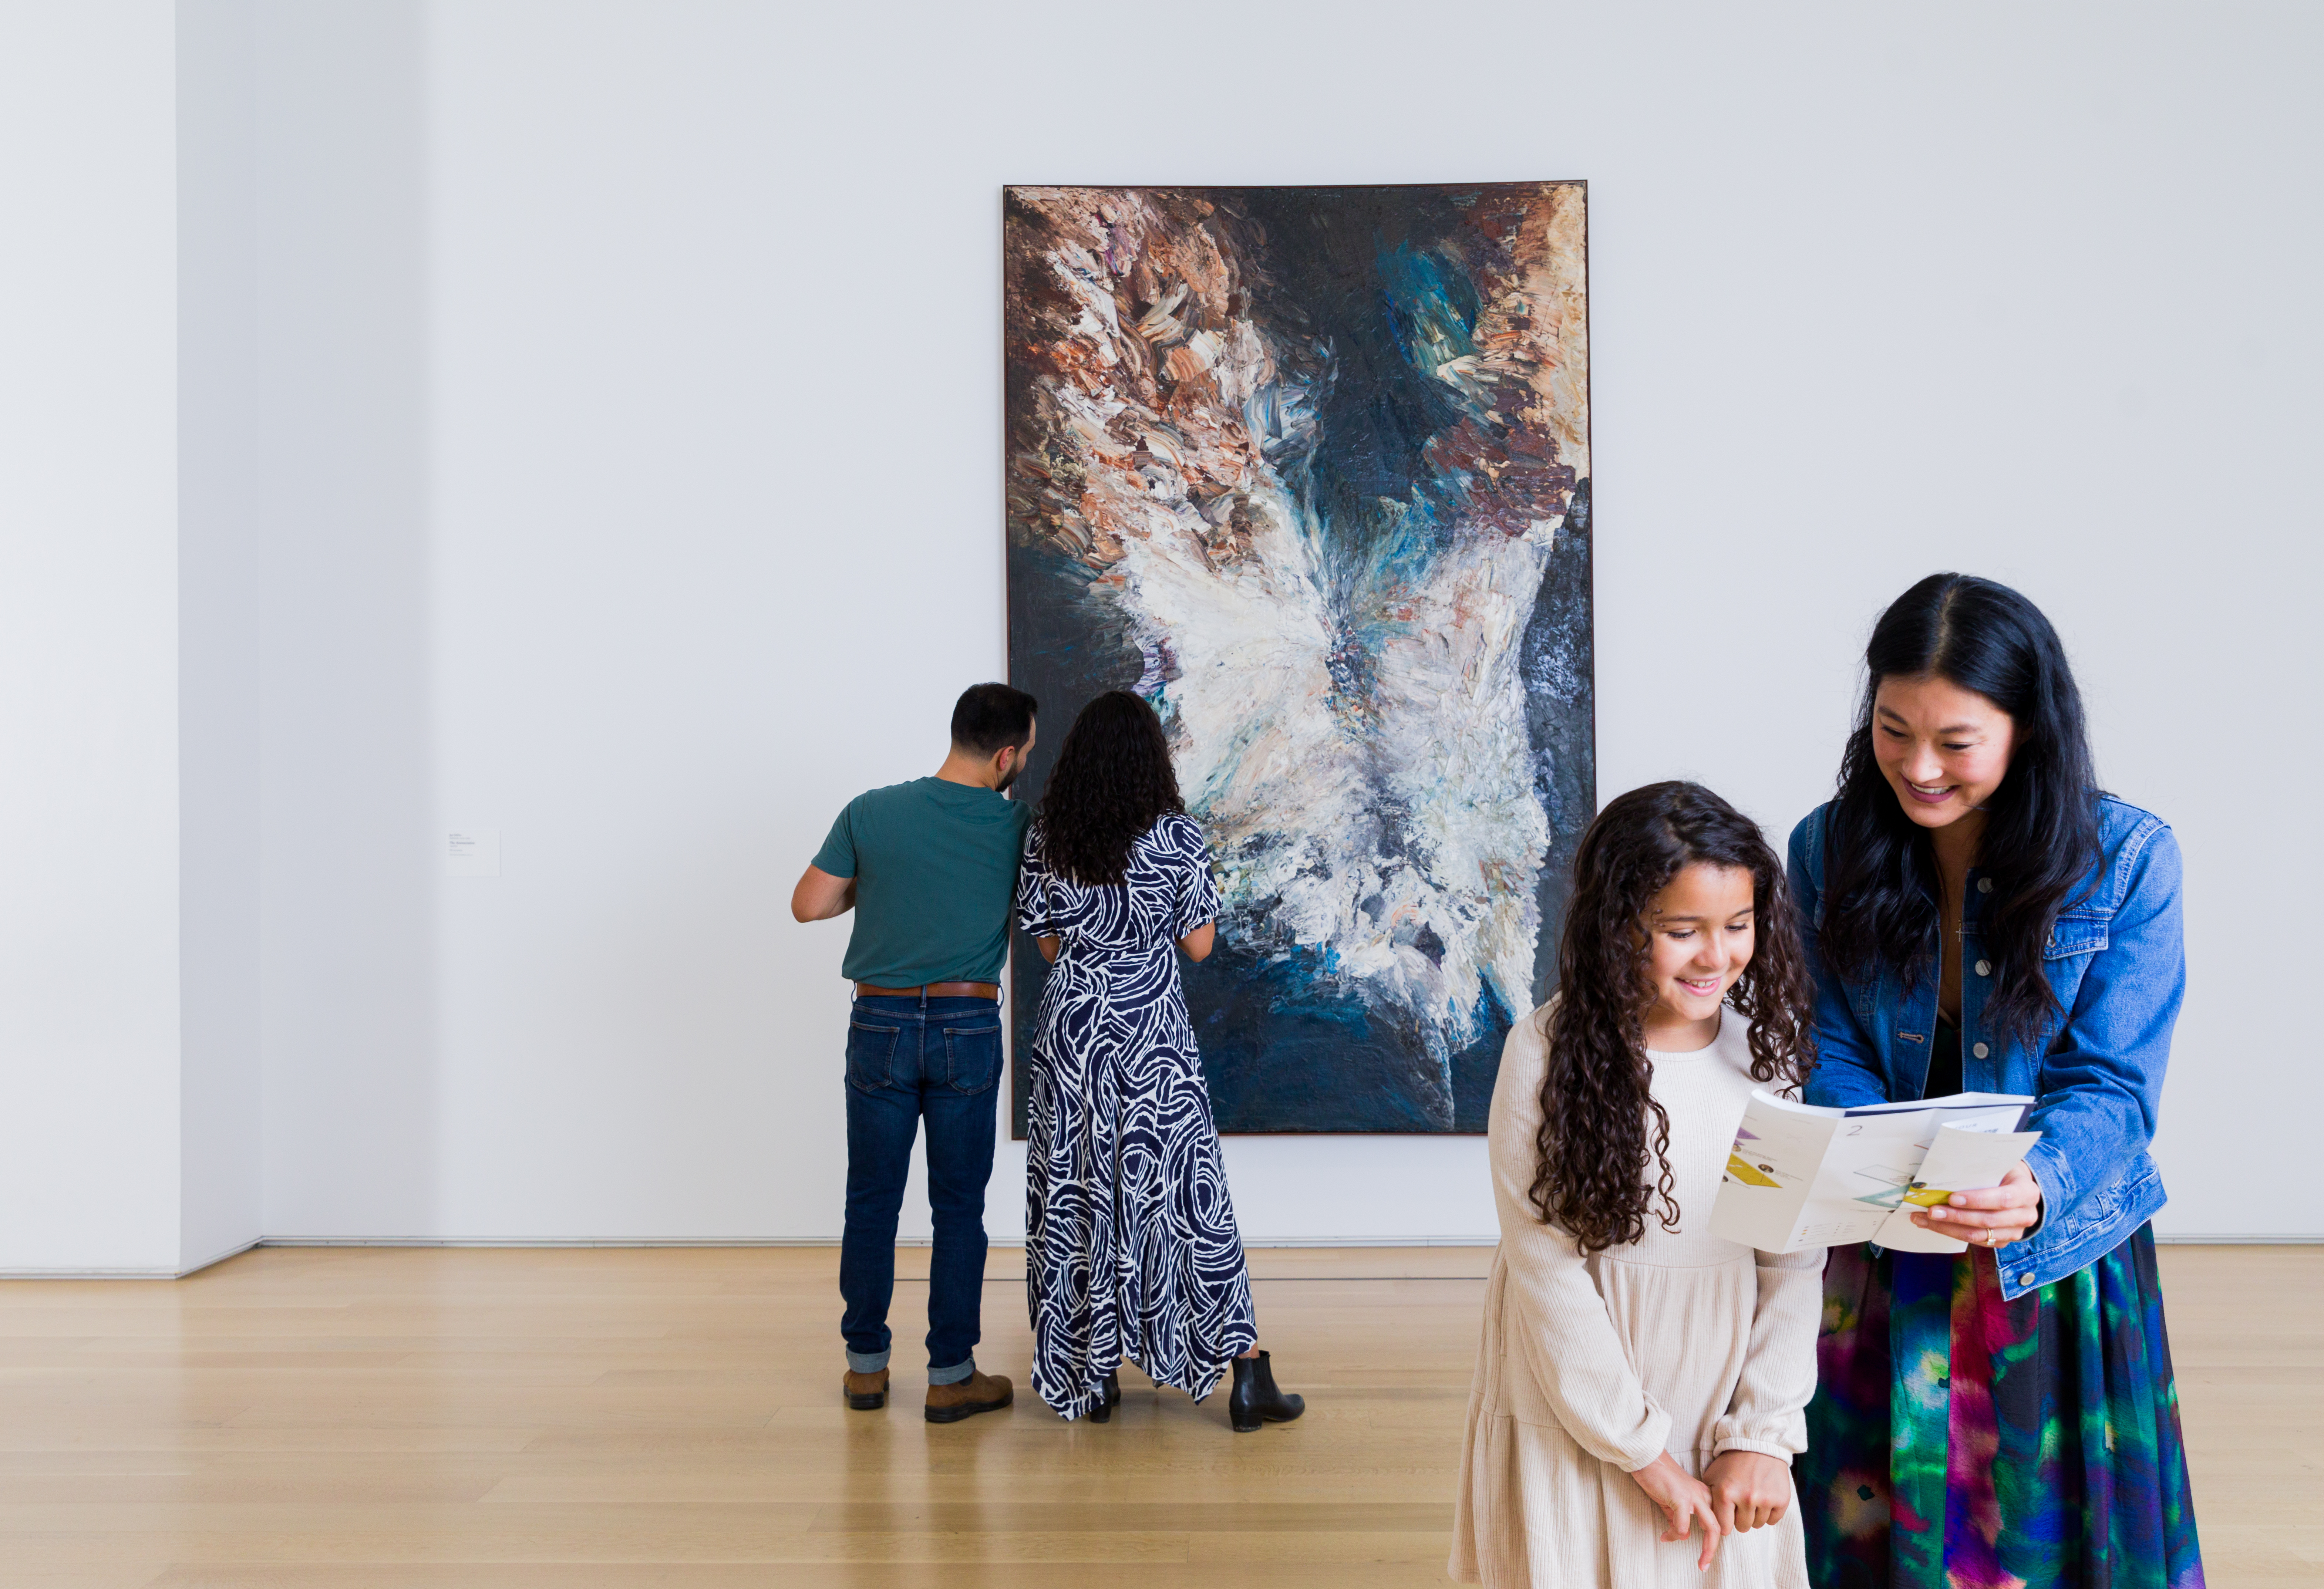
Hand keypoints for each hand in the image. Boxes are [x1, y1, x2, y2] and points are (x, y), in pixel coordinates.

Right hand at [1628, 1451, 1723, 1569]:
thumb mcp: (1671, 1500)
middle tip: (1704, 1565)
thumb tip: (1681, 1535)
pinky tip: (1665, 1536)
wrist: (1646, 1458)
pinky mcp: (1681, 1498)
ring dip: (1707, 1549)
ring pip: (1712, 1528)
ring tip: (1700, 1562)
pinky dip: (1675, 1535)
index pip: (1716, 1520)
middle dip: (1713, 1549)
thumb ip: (1678, 1518)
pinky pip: (1683, 1525)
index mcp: (1703, 1494)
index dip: (1712, 1539)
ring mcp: (1694, 1496)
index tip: (1703, 1553)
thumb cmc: (1658, 1476)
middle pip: (1719, 1527)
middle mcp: (1703, 1495)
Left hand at [1703, 1450, 1792, 1533]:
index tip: (1727, 1515)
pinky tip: (1765, 1498)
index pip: (1724, 1528)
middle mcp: (1746, 1498)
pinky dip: (1769, 1513)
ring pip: (1758, 1524)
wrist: (1758, 1444)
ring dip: (1754, 1515)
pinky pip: (1773, 1520)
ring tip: (1753, 1497)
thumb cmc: (1732, 1462)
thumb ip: (1708, 1498)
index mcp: (1726, 1493)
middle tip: (1741, 1503)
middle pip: (1742, 1527)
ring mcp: (1765, 1499)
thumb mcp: (1713, 1476)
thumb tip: (1706, 1519)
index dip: (1725, 1522)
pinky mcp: (1781, 1499)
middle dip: (1740, 1518)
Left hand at [1912, 1159, 2041, 1246]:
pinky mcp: (2001, 1241)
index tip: (1952, 1198)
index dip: (1977, 1200)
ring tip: (1923, 1219)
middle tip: (1931, 1211)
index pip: (2003, 1199)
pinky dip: (1951, 1232)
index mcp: (2027, 1192)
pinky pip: (1975, 1240)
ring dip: (1947, 1228)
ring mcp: (2014, 1231)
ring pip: (1978, 1235)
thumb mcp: (1998, 1165)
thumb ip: (1981, 1169)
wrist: (2018, 1188)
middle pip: (1987, 1220)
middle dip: (1955, 1217)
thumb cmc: (2003, 1172)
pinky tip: (1932, 1224)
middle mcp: (2025, 1215)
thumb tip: (1946, 1169)